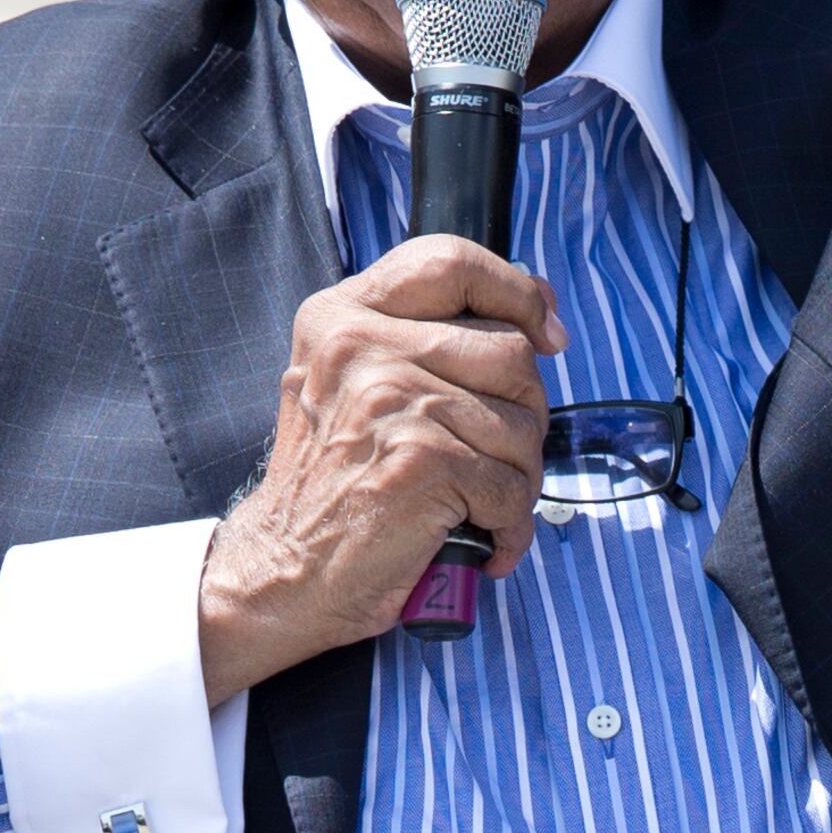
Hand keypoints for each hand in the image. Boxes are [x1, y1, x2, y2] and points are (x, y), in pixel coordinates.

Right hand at [197, 238, 561, 695]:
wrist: (285, 571)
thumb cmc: (335, 485)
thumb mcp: (355, 384)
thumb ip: (428, 339)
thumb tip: (540, 316)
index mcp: (343, 315)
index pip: (450, 261)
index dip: (514, 291)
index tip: (546, 331)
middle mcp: (361, 346)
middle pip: (511, 351)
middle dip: (525, 413)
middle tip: (493, 456)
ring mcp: (391, 400)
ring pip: (523, 423)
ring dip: (519, 476)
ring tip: (477, 501)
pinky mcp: (421, 460)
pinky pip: (513, 486)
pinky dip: (509, 525)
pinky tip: (479, 536)